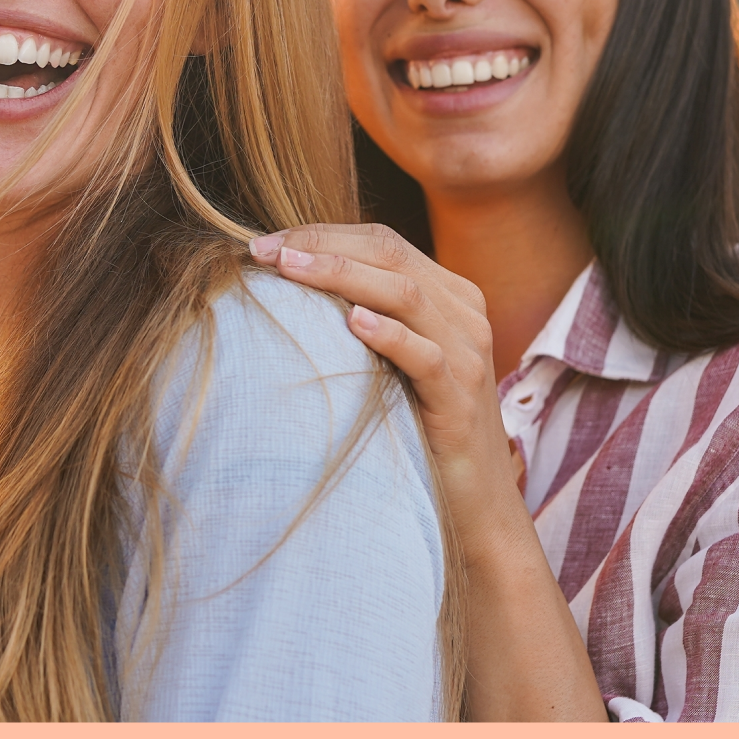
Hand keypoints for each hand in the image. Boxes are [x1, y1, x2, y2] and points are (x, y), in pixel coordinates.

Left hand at [249, 222, 607, 720]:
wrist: (474, 504)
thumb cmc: (419, 423)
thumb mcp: (396, 358)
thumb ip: (367, 313)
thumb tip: (287, 281)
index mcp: (450, 293)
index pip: (382, 241)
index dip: (322, 234)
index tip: (264, 243)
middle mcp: (464, 313)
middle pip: (389, 255)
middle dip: (321, 246)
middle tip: (264, 250)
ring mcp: (468, 352)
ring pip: (404, 293)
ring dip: (341, 275)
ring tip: (289, 270)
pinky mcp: (460, 397)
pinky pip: (425, 354)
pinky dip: (387, 333)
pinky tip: (351, 322)